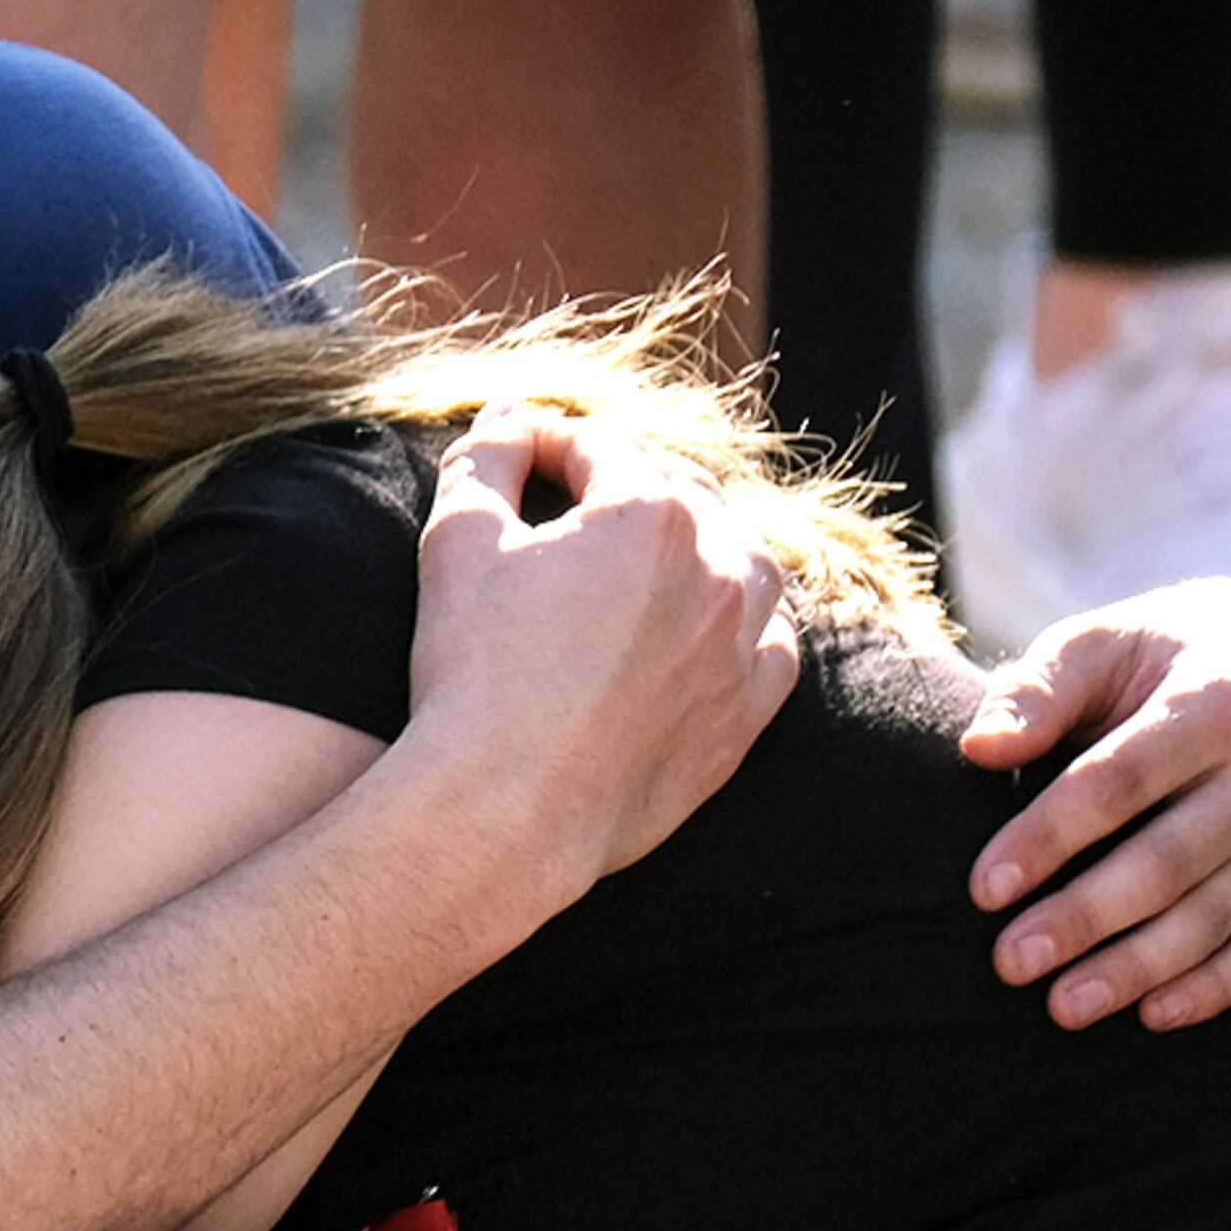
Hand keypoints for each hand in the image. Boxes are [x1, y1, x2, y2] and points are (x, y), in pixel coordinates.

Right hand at [408, 407, 799, 926]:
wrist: (505, 810)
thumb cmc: (474, 674)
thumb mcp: (458, 543)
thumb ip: (486, 459)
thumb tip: (510, 420)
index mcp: (650, 513)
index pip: (601, 447)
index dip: (549, 444)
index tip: (519, 458)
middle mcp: (717, 568)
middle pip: (682, 493)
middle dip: (627, 486)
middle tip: (573, 504)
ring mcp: (742, 645)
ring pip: (745, 562)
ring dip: (703, 545)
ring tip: (651, 559)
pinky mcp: (746, 714)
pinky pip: (773, 645)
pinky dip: (745, 625)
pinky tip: (707, 630)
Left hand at [961, 578, 1230, 1030]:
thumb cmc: (1153, 658)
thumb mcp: (1097, 645)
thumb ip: (1038, 691)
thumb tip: (980, 749)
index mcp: (1219, 701)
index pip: (1119, 782)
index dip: (1048, 837)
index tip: (983, 888)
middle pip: (1167, 861)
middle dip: (1085, 918)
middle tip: (1010, 962)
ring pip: (1213, 915)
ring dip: (1137, 968)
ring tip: (1062, 1007)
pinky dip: (1216, 988)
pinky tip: (1152, 1014)